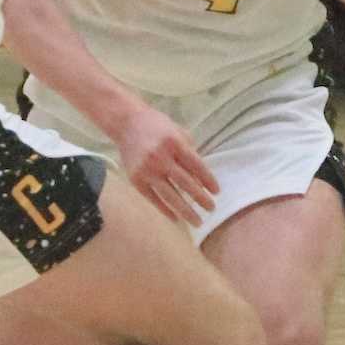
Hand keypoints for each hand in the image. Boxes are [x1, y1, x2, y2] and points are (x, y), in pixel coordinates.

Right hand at [111, 108, 217, 226]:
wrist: (127, 123)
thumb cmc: (158, 127)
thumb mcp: (178, 133)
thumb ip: (190, 153)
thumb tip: (201, 181)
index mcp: (174, 143)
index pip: (197, 166)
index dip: (208, 181)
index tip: (217, 193)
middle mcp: (160, 157)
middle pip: (185, 183)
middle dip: (201, 198)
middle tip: (211, 209)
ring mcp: (146, 170)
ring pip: (170, 195)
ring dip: (186, 211)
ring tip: (198, 221)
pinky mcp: (135, 179)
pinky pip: (153, 198)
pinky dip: (165, 209)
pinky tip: (176, 218)